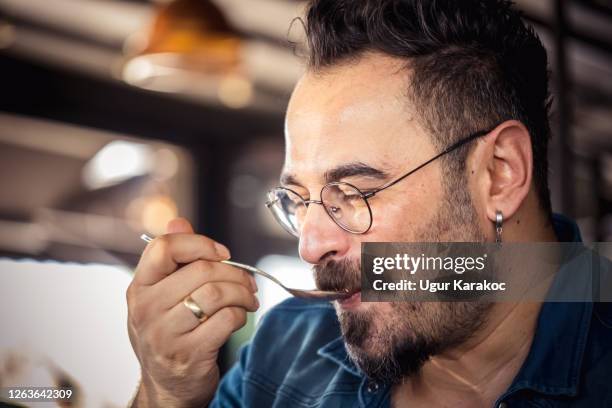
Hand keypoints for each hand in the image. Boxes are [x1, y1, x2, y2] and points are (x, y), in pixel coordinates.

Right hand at [127, 218, 258, 406]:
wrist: (166, 387)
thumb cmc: (169, 332)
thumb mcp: (160, 295)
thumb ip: (171, 258)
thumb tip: (179, 222)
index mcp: (139, 287)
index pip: (163, 247)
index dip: (200, 243)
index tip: (222, 254)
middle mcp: (146, 309)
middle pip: (202, 270)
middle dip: (235, 271)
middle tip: (247, 280)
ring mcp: (165, 333)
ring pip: (217, 293)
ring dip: (243, 293)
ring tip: (248, 298)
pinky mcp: (188, 354)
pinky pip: (226, 320)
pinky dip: (241, 315)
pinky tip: (239, 317)